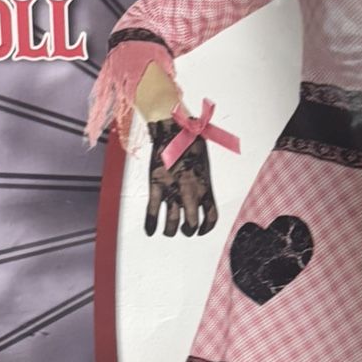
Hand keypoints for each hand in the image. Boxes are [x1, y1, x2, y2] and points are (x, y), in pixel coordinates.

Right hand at [145, 120, 216, 237]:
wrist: (174, 130)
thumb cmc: (191, 142)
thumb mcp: (204, 165)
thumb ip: (202, 182)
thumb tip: (199, 190)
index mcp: (205, 188)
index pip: (210, 218)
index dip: (206, 228)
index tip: (201, 230)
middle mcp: (191, 194)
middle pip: (191, 225)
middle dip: (187, 231)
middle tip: (184, 230)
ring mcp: (172, 191)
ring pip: (172, 224)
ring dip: (170, 231)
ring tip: (169, 231)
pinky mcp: (156, 187)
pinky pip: (152, 212)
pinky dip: (151, 224)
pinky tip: (150, 231)